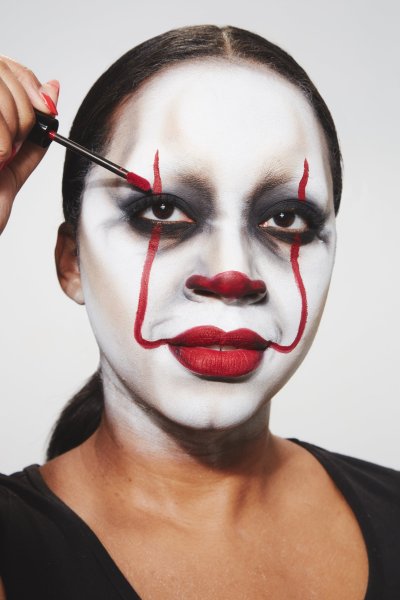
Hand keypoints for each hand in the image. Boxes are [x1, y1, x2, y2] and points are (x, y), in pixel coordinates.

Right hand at [0, 56, 58, 233]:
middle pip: (0, 69)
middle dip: (23, 109)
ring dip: (11, 126)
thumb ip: (33, 127)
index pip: (4, 64)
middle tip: (14, 143)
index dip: (27, 80)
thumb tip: (52, 88)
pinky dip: (2, 138)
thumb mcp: (15, 161)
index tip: (44, 106)